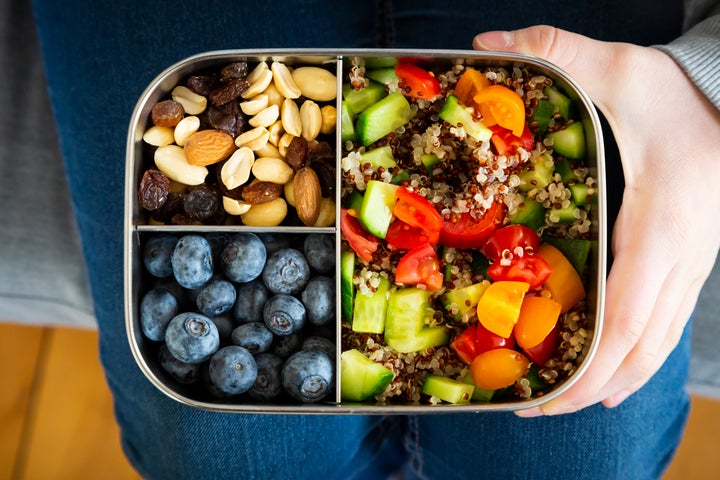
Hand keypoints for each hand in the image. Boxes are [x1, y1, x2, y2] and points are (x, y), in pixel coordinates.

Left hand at [473, 26, 719, 414]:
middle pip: (641, 349)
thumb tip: (486, 42)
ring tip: (565, 400)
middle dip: (590, 389)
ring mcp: (691, 266)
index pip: (628, 321)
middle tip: (536, 410)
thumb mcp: (619, 67)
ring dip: (614, 379)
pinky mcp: (686, 263)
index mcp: (663, 229)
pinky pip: (663, 323)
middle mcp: (682, 260)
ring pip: (658, 344)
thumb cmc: (678, 92)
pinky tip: (609, 365)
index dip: (590, 370)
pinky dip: (635, 353)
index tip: (550, 399)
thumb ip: (557, 51)